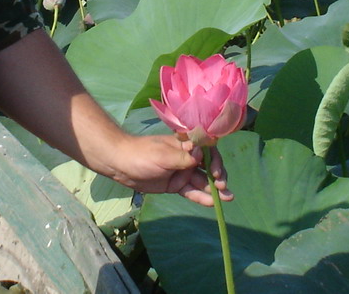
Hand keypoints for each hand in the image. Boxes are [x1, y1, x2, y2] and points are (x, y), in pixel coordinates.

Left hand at [108, 134, 231, 206]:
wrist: (120, 165)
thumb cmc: (141, 154)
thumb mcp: (162, 155)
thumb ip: (182, 158)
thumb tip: (201, 155)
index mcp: (184, 145)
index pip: (207, 150)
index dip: (215, 160)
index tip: (217, 171)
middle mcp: (186, 158)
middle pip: (207, 167)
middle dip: (218, 176)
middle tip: (222, 187)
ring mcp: (180, 172)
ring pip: (201, 181)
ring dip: (214, 189)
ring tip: (228, 198)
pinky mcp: (174, 185)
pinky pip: (190, 192)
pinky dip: (200, 197)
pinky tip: (211, 203)